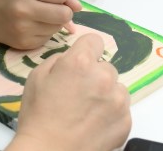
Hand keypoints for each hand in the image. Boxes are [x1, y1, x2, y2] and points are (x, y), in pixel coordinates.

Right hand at [0, 0, 80, 49]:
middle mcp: (23, 9)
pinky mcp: (22, 44)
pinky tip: (32, 25)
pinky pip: (47, 39)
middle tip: (54, 7)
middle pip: (65, 14)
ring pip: (58, 28)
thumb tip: (78, 6)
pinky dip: (44, 31)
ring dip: (54, 22)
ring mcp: (22, 29)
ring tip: (40, 15)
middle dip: (64, 10)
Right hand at [8, 34, 130, 150]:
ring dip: (105, 93)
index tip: (81, 60)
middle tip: (77, 92)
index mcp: (80, 63)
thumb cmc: (39, 117)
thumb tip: (71, 58)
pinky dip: (110, 113)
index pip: (94, 40)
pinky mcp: (125, 121)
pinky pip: (121, 108)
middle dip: (93, 75)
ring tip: (85, 110)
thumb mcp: (36, 76)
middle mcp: (103, 78)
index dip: (85, 50)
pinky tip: (92, 122)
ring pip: (116, 87)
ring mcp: (117, 101)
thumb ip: (58, 60)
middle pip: (105, 66)